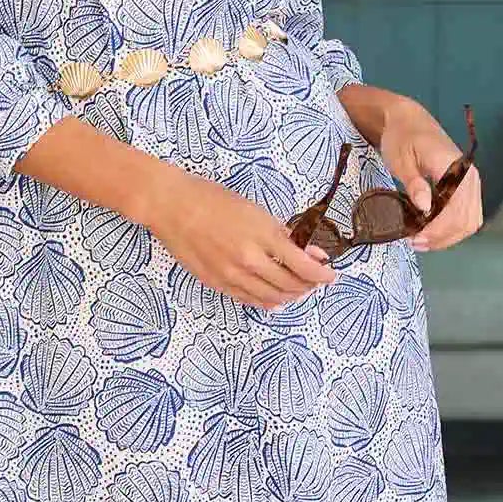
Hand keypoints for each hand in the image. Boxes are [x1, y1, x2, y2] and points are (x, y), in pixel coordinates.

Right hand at [142, 167, 336, 307]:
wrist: (172, 207)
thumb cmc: (212, 200)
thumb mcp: (255, 210)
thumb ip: (284, 235)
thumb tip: (311, 253)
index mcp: (263, 237)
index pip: (303, 265)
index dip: (321, 274)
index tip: (330, 275)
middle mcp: (249, 261)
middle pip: (290, 285)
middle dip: (307, 285)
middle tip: (314, 281)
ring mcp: (231, 275)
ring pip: (271, 297)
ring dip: (289, 296)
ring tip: (297, 290)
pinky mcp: (216, 283)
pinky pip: (248, 299)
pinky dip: (266, 302)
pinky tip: (274, 299)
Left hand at [377, 98, 482, 251]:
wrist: (408, 121)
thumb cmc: (402, 138)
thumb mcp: (401, 160)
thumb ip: (414, 184)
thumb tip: (424, 208)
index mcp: (456, 168)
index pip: (456, 208)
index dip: (438, 229)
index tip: (416, 238)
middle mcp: (470, 177)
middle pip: (467, 219)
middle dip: (442, 237)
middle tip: (415, 243)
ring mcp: (470, 183)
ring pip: (470, 221)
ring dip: (448, 236)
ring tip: (422, 241)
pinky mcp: (466, 188)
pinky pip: (467, 215)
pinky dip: (452, 228)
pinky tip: (432, 232)